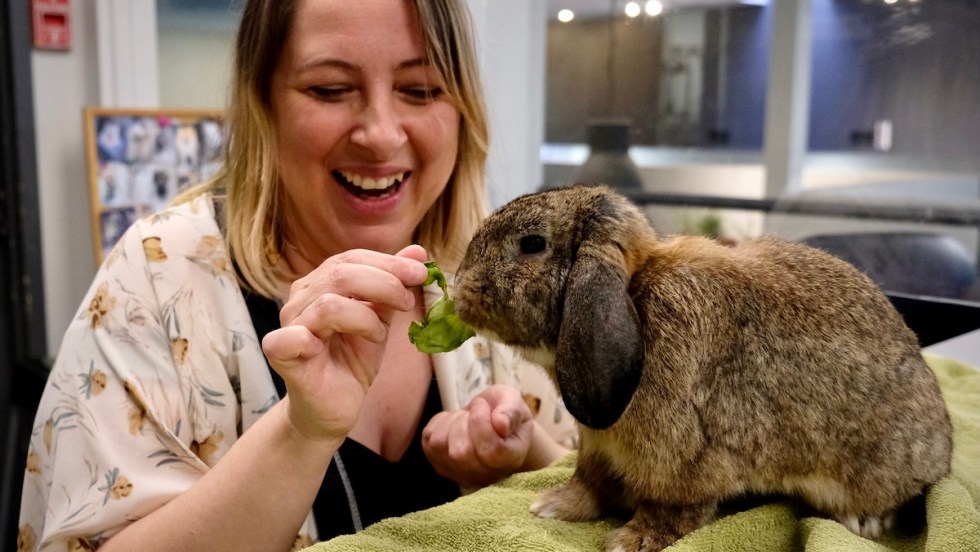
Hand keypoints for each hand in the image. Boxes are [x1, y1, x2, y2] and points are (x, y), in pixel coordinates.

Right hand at [261, 244, 428, 442]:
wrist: (334, 409)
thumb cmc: (351, 361)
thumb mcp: (380, 319)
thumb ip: (393, 286)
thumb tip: (418, 252)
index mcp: (320, 285)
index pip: (351, 259)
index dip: (388, 262)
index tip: (421, 273)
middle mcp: (300, 299)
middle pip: (341, 273)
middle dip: (384, 283)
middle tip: (408, 302)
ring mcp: (288, 325)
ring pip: (329, 304)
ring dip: (365, 317)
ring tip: (379, 334)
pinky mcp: (282, 355)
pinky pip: (293, 337)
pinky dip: (316, 338)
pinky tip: (338, 345)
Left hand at [422, 384, 533, 488]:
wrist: (492, 426)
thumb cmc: (504, 413)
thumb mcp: (515, 402)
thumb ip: (511, 411)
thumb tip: (500, 424)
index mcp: (509, 460)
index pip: (491, 451)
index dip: (482, 422)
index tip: (482, 404)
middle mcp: (485, 475)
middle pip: (461, 452)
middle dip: (463, 421)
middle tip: (475, 409)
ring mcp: (460, 474)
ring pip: (440, 444)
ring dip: (451, 421)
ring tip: (466, 418)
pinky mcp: (440, 466)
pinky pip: (429, 439)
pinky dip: (439, 423)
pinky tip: (455, 424)